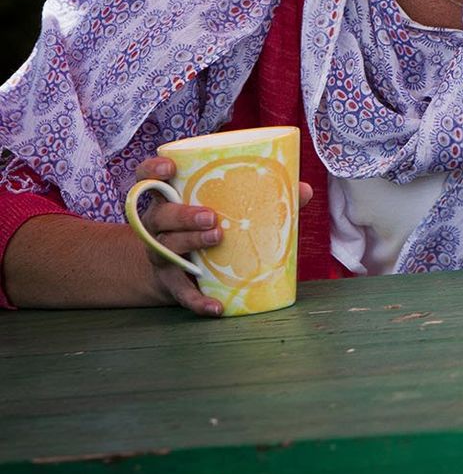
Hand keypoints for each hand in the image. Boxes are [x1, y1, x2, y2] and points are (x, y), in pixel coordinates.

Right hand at [126, 156, 314, 317]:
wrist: (176, 270)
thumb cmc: (207, 229)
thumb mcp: (224, 209)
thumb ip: (263, 197)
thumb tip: (305, 190)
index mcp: (169, 200)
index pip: (147, 180)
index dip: (152, 171)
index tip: (169, 168)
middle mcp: (157, 226)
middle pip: (159, 216)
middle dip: (183, 215)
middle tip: (211, 216)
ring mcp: (160, 255)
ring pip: (166, 248)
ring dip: (190, 242)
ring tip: (217, 238)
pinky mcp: (170, 283)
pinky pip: (181, 293)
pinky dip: (198, 300)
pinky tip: (216, 306)